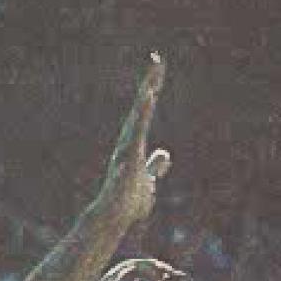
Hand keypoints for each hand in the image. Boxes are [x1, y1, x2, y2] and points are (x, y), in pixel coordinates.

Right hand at [100, 54, 170, 230]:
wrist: (115, 220)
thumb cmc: (129, 202)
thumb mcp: (149, 180)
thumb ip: (155, 166)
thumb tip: (165, 154)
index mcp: (136, 144)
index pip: (146, 112)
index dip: (153, 90)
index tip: (159, 68)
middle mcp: (129, 143)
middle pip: (141, 109)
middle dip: (150, 84)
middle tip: (158, 60)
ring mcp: (126, 153)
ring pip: (137, 122)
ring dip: (144, 103)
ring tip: (152, 84)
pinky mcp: (127, 165)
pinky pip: (134, 142)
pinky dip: (140, 124)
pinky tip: (147, 110)